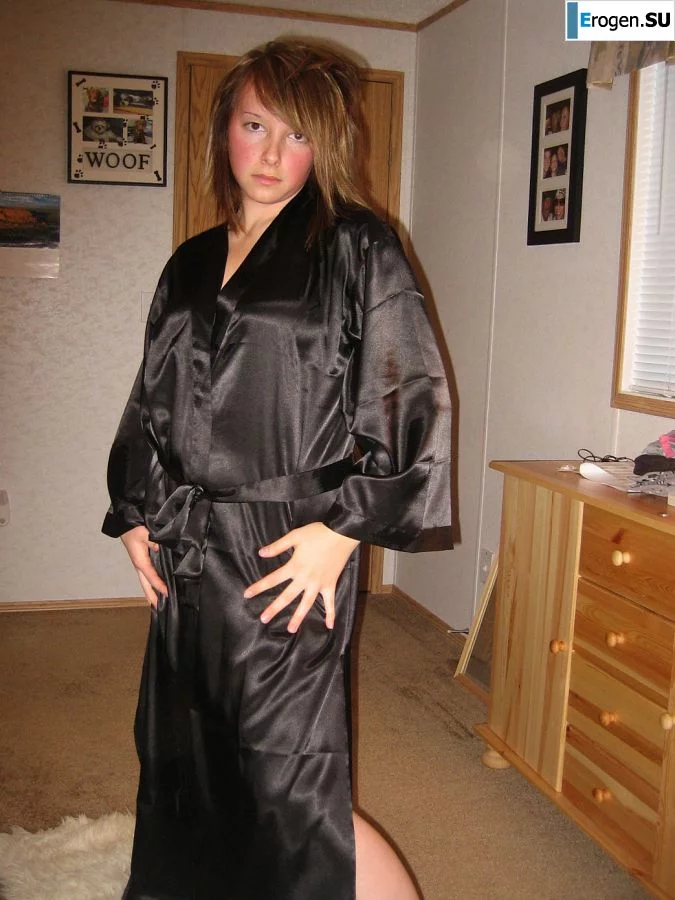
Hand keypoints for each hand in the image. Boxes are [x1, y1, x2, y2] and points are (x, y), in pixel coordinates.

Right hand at [120, 525, 167, 607]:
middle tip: (160, 609)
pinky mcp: (142, 561)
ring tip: (159, 604)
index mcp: (140, 561)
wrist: (125, 524)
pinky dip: (151, 584)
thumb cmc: (134, 528)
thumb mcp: (145, 533)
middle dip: (152, 597)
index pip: (151, 576)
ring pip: (146, 582)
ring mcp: (140, 564)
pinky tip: (157, 588)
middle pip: (146, 585)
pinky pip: (147, 576)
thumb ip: (154, 542)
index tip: (167, 594)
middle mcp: (139, 565)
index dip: (159, 585)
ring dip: (152, 592)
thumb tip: (160, 550)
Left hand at [244, 523, 358, 632]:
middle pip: (287, 596)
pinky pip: (330, 602)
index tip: (247, 595)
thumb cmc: (317, 533)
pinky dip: (331, 614)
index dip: (259, 587)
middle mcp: (304, 579)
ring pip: (306, 604)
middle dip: (274, 608)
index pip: (272, 579)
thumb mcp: (295, 536)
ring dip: (298, 617)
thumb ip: (278, 546)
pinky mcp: (330, 585)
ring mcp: (318, 584)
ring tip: (290, 630)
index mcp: (294, 567)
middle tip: (263, 619)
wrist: (341, 534)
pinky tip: (330, 626)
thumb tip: (260, 553)